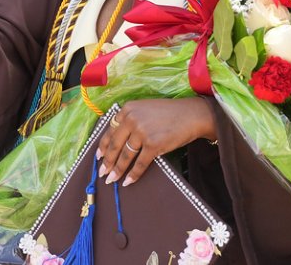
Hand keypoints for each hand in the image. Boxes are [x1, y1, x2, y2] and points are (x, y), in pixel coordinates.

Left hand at [97, 98, 215, 185]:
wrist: (192, 115)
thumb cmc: (169, 113)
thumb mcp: (145, 109)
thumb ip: (130, 119)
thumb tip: (117, 139)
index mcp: (128, 109)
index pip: (110, 130)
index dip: (103, 146)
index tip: (98, 156)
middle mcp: (132, 119)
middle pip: (115, 145)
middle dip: (107, 161)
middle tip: (102, 172)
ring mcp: (142, 132)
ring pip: (125, 156)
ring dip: (117, 170)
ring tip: (111, 179)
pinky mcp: (153, 144)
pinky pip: (140, 163)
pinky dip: (133, 174)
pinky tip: (128, 182)